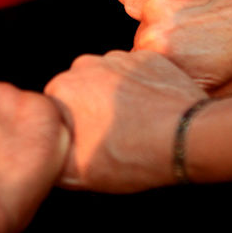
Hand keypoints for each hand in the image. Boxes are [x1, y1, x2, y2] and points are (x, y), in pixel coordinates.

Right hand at [44, 50, 207, 192]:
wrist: (185, 138)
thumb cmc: (130, 157)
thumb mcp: (75, 174)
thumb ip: (50, 156)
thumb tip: (46, 149)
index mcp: (61, 90)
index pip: (54, 108)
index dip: (69, 129)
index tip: (86, 144)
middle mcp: (85, 65)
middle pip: (79, 88)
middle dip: (89, 108)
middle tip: (110, 136)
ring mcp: (119, 58)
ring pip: (107, 79)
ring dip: (114, 97)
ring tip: (134, 125)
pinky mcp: (148, 58)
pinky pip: (135, 73)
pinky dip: (140, 89)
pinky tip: (151, 112)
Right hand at [135, 0, 231, 95]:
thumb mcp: (209, 95)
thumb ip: (172, 91)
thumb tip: (158, 97)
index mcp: (154, 46)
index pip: (142, 57)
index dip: (164, 63)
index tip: (186, 63)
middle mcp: (154, 12)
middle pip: (147, 29)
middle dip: (167, 38)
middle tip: (200, 45)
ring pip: (161, 5)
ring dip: (176, 14)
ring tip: (207, 25)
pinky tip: (212, 5)